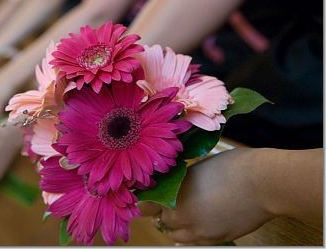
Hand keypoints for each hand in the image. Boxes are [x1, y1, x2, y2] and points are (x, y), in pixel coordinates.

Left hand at [140, 148, 274, 244]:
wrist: (263, 183)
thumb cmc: (232, 167)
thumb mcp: (198, 169)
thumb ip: (182, 182)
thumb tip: (174, 187)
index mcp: (174, 194)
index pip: (147, 205)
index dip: (146, 201)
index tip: (145, 198)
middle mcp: (182, 216)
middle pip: (160, 222)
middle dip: (160, 214)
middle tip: (162, 205)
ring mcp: (200, 231)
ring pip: (176, 236)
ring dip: (173, 228)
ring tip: (177, 218)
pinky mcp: (217, 239)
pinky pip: (194, 242)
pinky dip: (189, 236)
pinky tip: (191, 229)